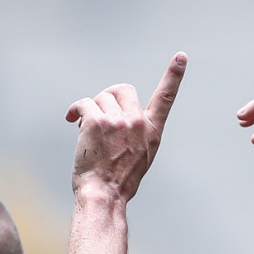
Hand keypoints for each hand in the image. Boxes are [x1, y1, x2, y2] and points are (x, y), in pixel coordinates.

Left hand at [67, 53, 186, 202]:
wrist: (104, 195)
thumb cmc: (118, 181)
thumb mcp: (140, 157)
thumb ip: (136, 132)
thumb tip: (114, 115)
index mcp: (152, 131)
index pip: (166, 98)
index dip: (174, 76)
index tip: (181, 57)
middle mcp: (138, 123)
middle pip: (122, 89)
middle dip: (108, 98)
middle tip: (99, 116)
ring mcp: (118, 121)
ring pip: (101, 97)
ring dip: (91, 109)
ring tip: (87, 130)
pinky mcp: (97, 121)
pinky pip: (84, 104)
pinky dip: (75, 111)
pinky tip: (72, 120)